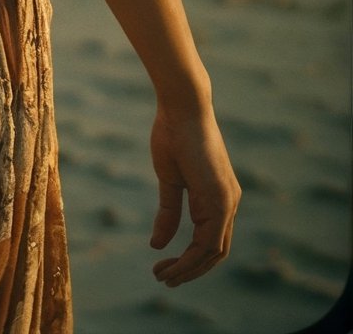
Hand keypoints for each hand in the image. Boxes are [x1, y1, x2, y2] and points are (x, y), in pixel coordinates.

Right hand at [149, 105, 240, 285]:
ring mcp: (227, 200)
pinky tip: (172, 262)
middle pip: (215, 253)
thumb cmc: (174, 134)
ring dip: (189, 269)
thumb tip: (158, 244)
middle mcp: (228, 202)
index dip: (189, 261)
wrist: (182, 106)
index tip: (163, 267)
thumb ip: (169, 212)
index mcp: (218, 198)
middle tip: (164, 280)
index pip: (210, 243)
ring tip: (164, 277)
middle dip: (190, 271)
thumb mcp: (170, 179)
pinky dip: (192, 256)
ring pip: (214, 250)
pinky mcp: (220, 196)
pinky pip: (211, 239)